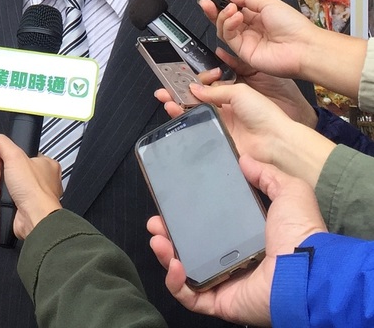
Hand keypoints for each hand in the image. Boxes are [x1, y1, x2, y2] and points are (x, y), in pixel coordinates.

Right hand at [0, 134, 62, 239]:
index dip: (7, 160)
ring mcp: (32, 197)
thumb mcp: (15, 155)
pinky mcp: (23, 212)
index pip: (23, 157)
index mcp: (45, 165)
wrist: (34, 218)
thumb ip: (2, 145)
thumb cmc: (32, 188)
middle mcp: (42, 181)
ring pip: (5, 190)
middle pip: (10, 174)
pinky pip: (4, 206)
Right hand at [147, 155, 326, 326]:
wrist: (307, 270)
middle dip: (168, 235)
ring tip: (157, 238)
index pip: (210, 226)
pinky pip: (190, 297)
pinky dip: (175, 283)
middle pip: (191, 248)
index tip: (173, 202)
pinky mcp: (221, 302)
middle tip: (156, 222)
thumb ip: (267, 175)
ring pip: (185, 272)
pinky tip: (173, 263)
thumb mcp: (289, 191)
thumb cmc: (299, 232)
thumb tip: (245, 160)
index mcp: (247, 236)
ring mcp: (225, 282)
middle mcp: (233, 260)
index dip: (188, 215)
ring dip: (166, 255)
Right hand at [177, 47, 318, 129]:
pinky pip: (196, 127)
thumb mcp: (240, 91)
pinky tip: (175, 111)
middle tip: (166, 88)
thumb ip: (215, 90)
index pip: (206, 84)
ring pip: (193, 112)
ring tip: (167, 98)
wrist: (276, 139)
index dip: (192, 80)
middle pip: (196, 98)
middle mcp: (225, 106)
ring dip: (178, 104)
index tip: (181, 77)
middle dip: (179, 92)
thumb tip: (195, 88)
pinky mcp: (217, 136)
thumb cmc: (266, 113)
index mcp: (232, 91)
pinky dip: (183, 119)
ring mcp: (220, 121)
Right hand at [199, 0, 315, 78]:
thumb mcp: (268, 3)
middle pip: (225, 21)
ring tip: (231, 9)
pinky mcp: (243, 53)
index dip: (222, 4)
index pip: (234, 10)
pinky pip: (229, 38)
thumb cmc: (292, 25)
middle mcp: (250, 30)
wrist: (302, 47)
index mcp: (257, 17)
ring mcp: (246, 42)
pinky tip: (236, 17)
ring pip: (224, 29)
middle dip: (214, 11)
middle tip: (206, 3)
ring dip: (223, 17)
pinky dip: (229, 25)